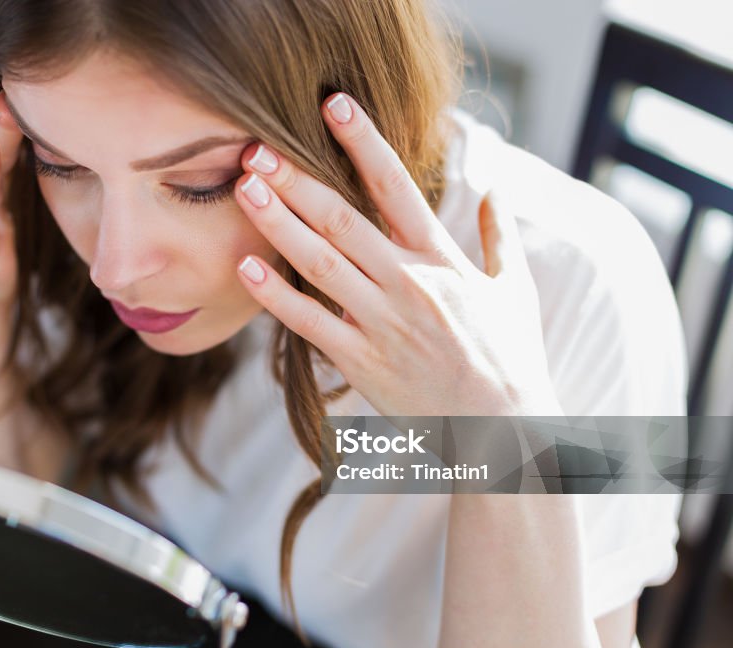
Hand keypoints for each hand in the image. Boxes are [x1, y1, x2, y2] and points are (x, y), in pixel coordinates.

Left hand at [233, 93, 562, 416]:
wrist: (503, 430)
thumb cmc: (510, 358)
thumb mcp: (513, 290)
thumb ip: (501, 238)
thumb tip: (498, 192)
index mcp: (442, 258)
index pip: (398, 186)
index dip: (364, 142)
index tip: (334, 106)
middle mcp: (408, 282)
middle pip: (343, 218)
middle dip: (297, 179)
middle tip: (258, 148)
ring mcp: (381, 321)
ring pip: (319, 261)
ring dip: (278, 223)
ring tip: (244, 189)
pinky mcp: (361, 360)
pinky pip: (308, 322)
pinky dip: (275, 295)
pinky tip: (245, 266)